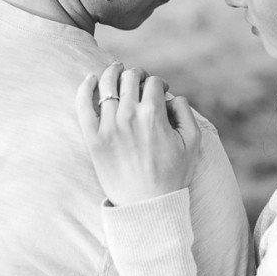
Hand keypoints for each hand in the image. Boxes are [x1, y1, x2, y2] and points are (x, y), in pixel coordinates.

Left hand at [75, 62, 200, 205]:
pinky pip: (83, 105)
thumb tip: (172, 96)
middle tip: (140, 80)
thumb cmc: (173, 175)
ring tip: (116, 70)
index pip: (153, 83)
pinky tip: (89, 78)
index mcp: (153, 115)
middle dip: (137, 74)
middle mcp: (129, 116)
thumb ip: (185, 112)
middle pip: (129, 78)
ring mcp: (108, 127)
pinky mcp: (93, 139)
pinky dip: (84, 87)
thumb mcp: (193, 142)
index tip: (160, 90)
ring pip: (106, 85)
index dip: (159, 83)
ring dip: (113, 73)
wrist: (147, 205)